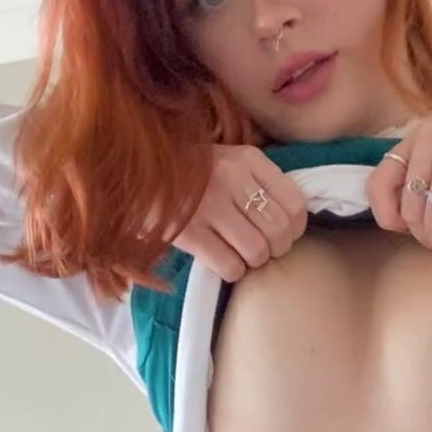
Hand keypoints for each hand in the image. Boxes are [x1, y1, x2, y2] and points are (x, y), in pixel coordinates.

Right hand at [167, 144, 307, 279]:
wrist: (136, 173)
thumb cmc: (192, 174)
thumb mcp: (230, 162)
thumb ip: (260, 183)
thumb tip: (292, 222)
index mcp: (248, 160)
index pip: (295, 204)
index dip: (295, 229)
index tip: (282, 234)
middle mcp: (231, 178)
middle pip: (279, 232)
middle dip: (274, 249)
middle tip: (259, 248)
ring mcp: (209, 205)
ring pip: (257, 252)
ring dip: (252, 262)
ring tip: (238, 253)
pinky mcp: (189, 232)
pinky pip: (230, 266)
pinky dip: (232, 271)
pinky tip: (222, 260)